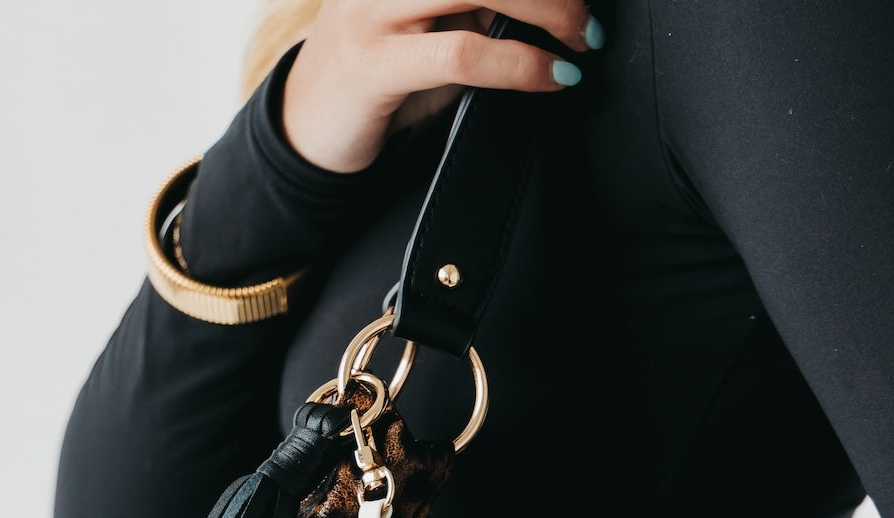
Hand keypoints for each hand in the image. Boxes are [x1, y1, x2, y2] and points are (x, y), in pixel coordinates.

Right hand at [281, 0, 600, 172]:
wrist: (303, 129)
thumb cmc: (375, 80)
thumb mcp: (429, 30)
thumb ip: (476, 10)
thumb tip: (546, 6)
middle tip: (589, 16)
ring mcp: (372, 12)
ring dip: (545, 10)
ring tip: (580, 40)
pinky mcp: (371, 65)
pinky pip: (459, 55)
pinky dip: (517, 65)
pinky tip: (548, 76)